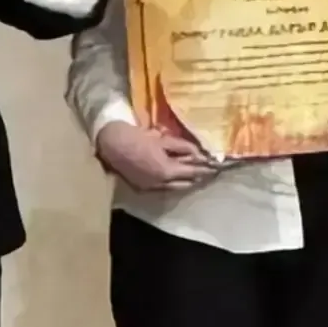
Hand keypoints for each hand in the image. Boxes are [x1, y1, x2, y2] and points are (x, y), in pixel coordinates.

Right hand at [96, 121, 218, 191]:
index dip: (205, 170)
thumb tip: (200, 153)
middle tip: (207, 171)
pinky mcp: (142, 188)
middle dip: (197, 177)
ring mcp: (150, 188)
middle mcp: (160, 184)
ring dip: (185, 181)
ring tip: (194, 174)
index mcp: (167, 171)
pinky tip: (175, 176)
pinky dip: (171, 183)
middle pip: (186, 184)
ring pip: (174, 188)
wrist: (112, 144)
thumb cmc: (138, 138)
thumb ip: (183, 148)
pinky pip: (163, 187)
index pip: (193, 172)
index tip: (216, 167)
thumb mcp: (163, 140)